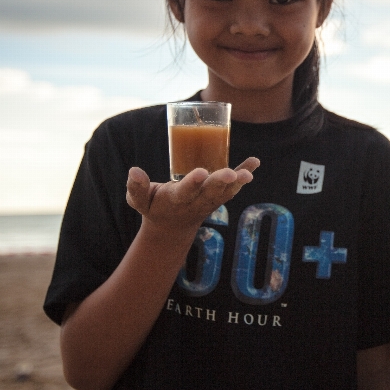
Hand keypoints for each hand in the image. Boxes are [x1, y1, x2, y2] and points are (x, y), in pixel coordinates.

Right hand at [126, 157, 259, 234]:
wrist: (173, 227)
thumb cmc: (155, 206)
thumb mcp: (140, 201)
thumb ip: (137, 188)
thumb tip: (134, 171)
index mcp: (176, 200)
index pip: (186, 191)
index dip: (193, 183)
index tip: (201, 172)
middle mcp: (196, 201)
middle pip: (210, 192)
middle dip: (220, 182)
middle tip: (230, 173)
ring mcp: (210, 200)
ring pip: (225, 192)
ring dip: (237, 182)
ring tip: (248, 173)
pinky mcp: (218, 195)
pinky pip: (233, 186)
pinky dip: (244, 173)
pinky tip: (255, 162)